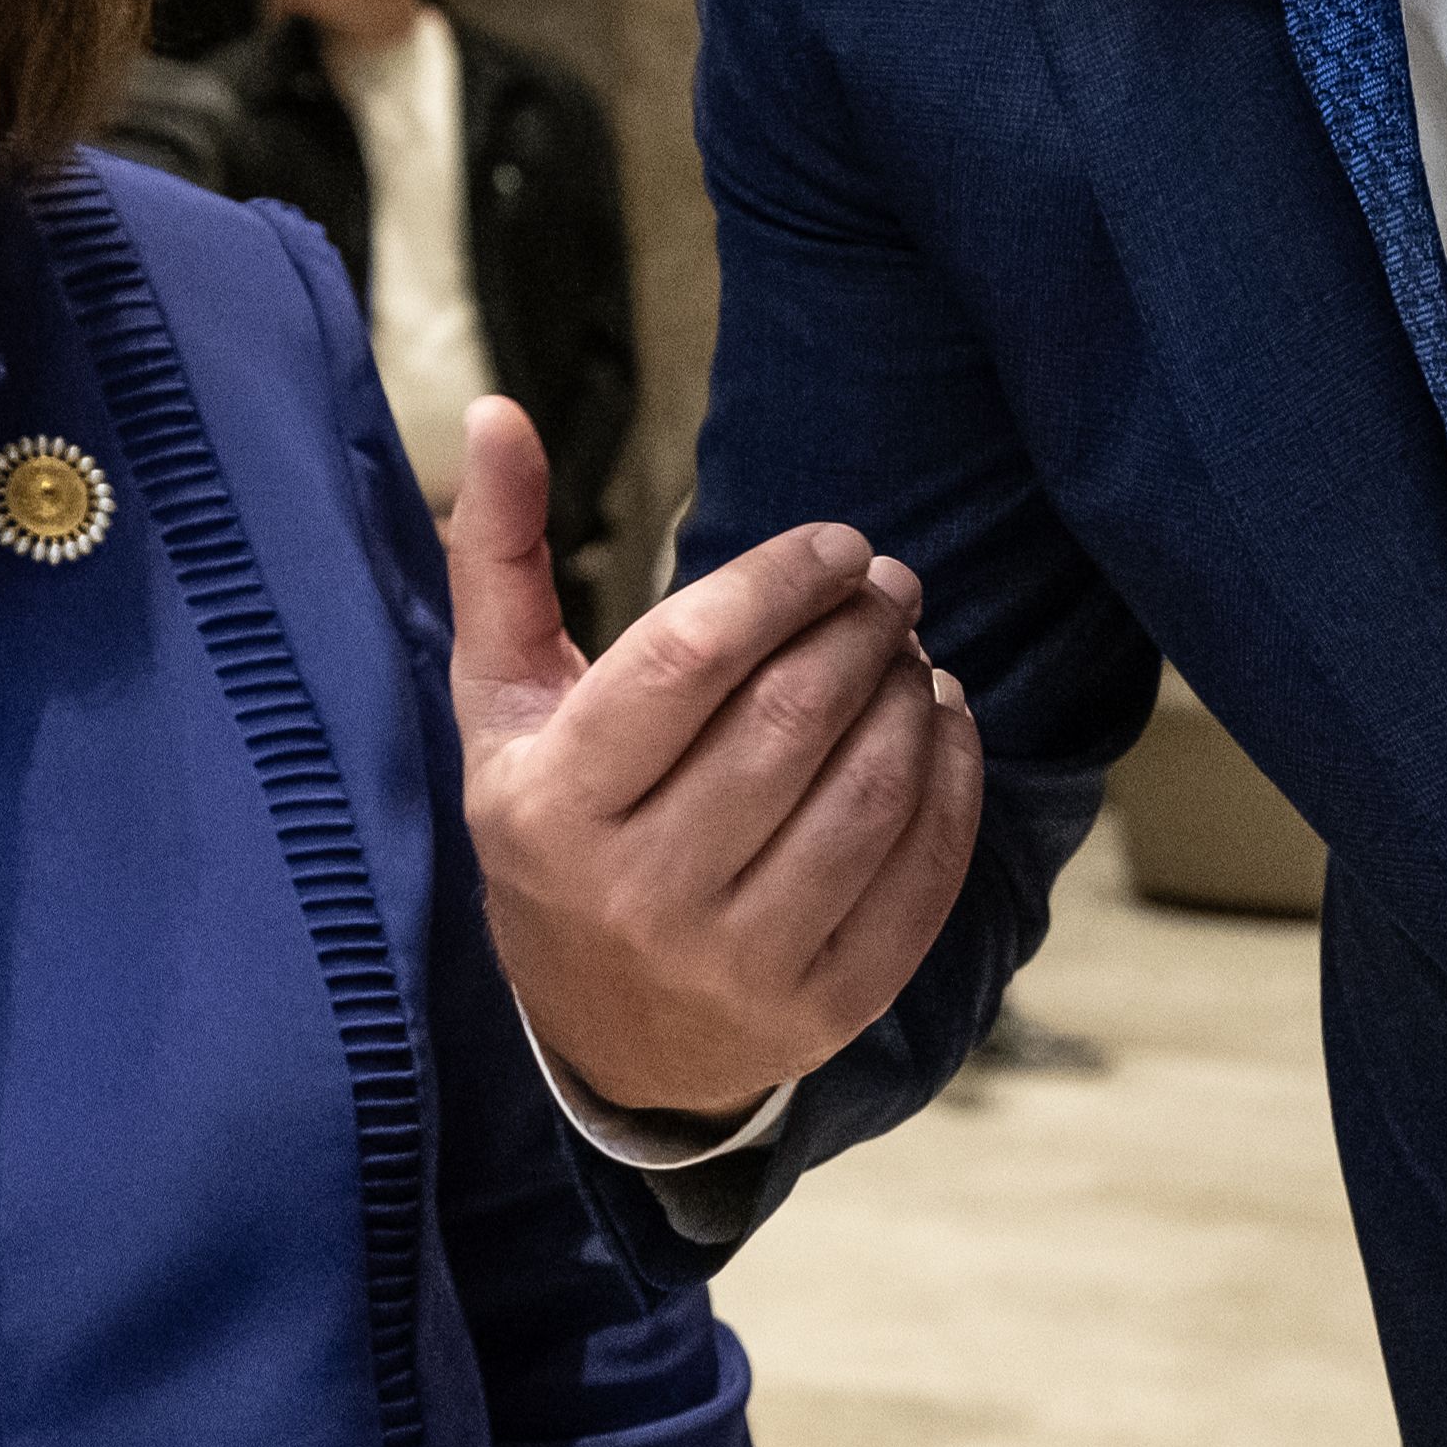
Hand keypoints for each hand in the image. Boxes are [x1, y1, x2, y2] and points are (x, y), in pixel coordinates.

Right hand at [446, 399, 981, 1122]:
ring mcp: (735, 962)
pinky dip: (951, 784)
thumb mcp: (502, 705)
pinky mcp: (822, 1010)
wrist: (603, 1036)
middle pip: (790, 719)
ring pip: (865, 795)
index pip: (690, 658)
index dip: (781, 581)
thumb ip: (499, 556)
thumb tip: (496, 410)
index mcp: (553, 804)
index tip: (838, 544)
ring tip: (909, 650)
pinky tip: (943, 726)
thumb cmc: (553, 831)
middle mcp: (639, 893)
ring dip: (912, 698)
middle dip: (861, 627)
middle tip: (890, 585)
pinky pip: (918, 878)